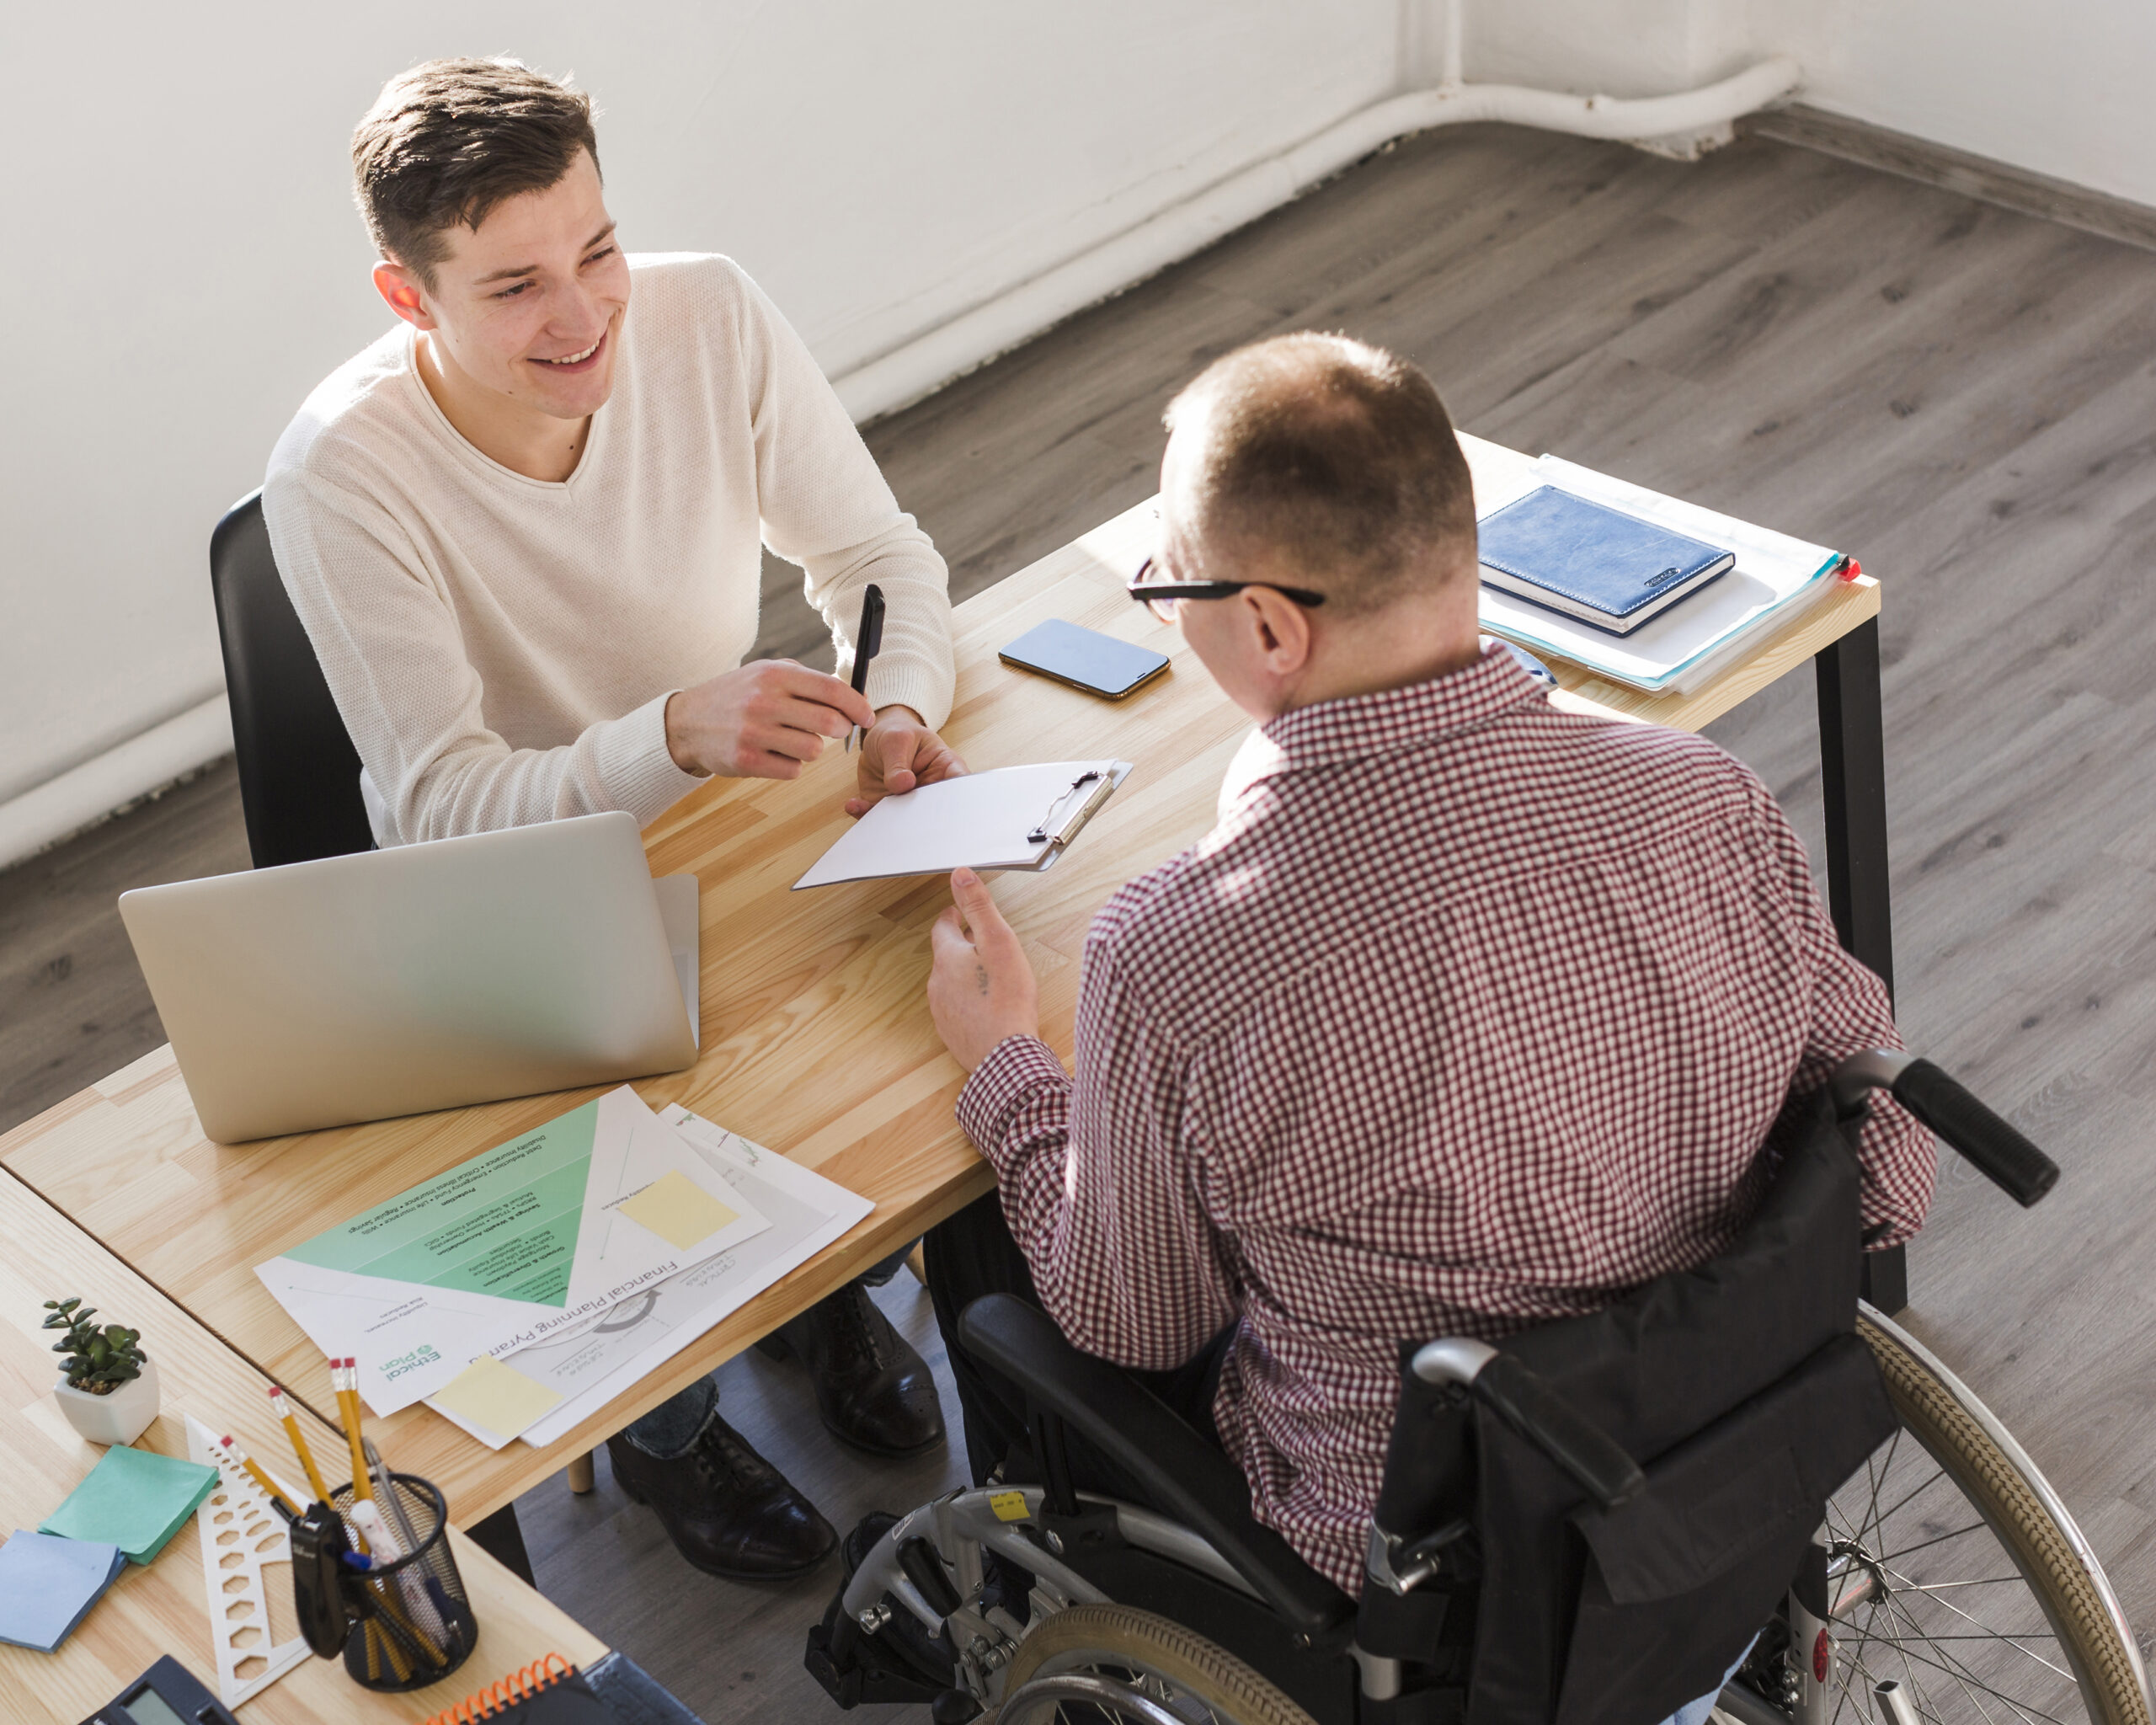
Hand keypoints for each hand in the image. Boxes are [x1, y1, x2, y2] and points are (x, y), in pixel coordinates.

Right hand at [664, 660, 874, 779]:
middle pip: (829, 722)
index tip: (868, 717)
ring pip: (813, 750)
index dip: (858, 705)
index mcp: (774, 675)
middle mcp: (764, 701)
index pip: (831, 689)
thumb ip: (811, 682)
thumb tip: (858, 698)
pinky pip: (793, 770)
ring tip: (793, 740)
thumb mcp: (769, 674)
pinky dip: (791, 765)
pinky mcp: (746, 760)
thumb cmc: (739, 695)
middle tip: (837, 730)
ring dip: (812, 749)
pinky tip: (774, 754)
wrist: (688, 721)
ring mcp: (754, 732)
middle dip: (841, 729)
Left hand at [847, 705, 967, 816]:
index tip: (944, 809)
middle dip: (920, 820)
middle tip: (902, 817)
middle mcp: (931, 791)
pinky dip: (865, 814)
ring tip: (868, 808)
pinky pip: (878, 819)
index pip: (960, 786)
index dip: (959, 801)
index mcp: (946, 769)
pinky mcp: (888, 810)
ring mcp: (910, 803)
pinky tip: (854, 805)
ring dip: (888, 821)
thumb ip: (899, 762)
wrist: (879, 741)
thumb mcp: (897, 739)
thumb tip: (903, 784)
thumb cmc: (898, 734)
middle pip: (935, 812)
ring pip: (905, 822)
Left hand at [928, 868, 1039, 1070]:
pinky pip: (957, 1008)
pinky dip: (969, 1001)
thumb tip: (959, 875)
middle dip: (961, 946)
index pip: (943, 927)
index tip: (958, 913)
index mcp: (948, 957)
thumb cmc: (1006, 998)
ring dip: (964, 974)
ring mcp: (943, 1010)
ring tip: (987, 974)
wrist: (1005, 1055)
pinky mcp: (952, 1032)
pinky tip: (987, 1005)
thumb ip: (978, 907)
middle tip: (978, 940)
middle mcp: (938, 982)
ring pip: (950, 983)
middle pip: (946, 955)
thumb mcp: (998, 941)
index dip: (953, 917)